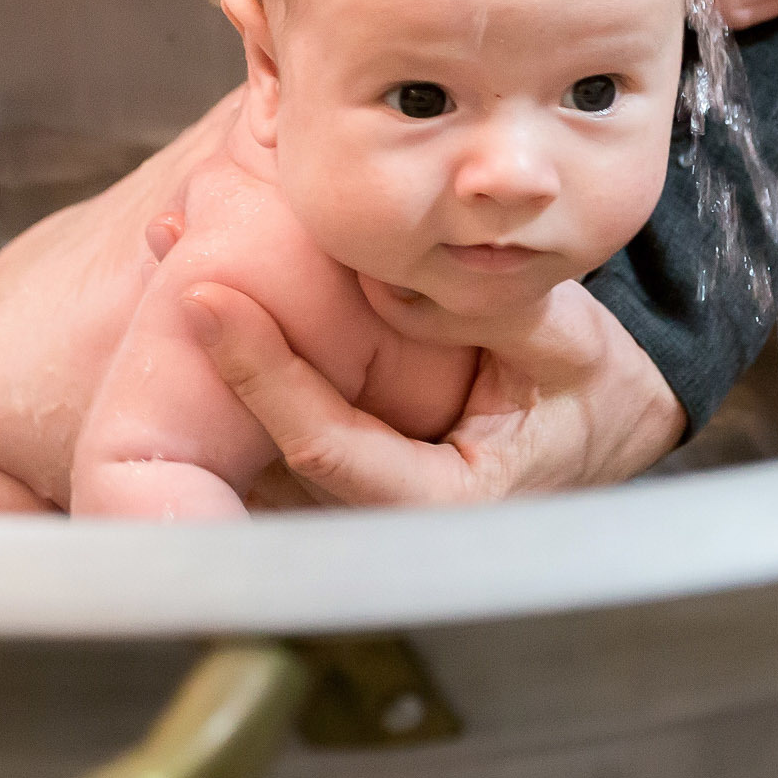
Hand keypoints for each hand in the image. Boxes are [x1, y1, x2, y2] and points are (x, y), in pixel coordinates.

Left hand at [182, 278, 684, 504]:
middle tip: (171, 264)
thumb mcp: (570, 342)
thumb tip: (390, 278)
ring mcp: (359, 506)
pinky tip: (212, 289)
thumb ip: (488, 311)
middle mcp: (391, 523)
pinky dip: (243, 360)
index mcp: (449, 506)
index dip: (263, 376)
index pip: (327, 450)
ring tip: (172, 254)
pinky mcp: (343, 475)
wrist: (606, 416)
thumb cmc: (593, 386)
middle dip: (214, 365)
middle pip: (271, 456)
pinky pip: (275, 426)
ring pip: (260, 447)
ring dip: (213, 359)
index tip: (209, 301)